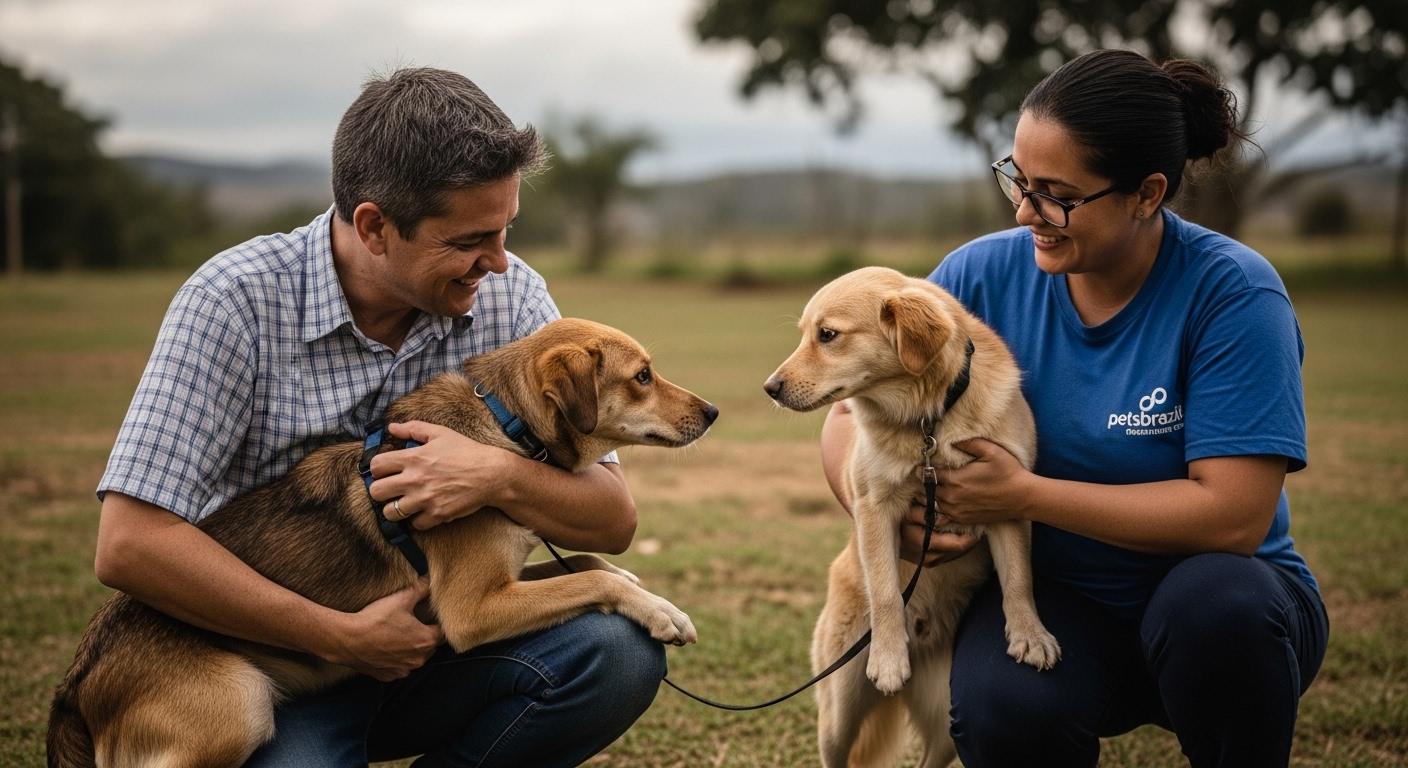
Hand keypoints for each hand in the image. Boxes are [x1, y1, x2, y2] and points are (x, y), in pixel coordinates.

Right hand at [324, 579, 444, 680]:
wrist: (347, 640)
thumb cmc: (375, 620)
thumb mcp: (401, 598)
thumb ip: (421, 588)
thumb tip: (432, 579)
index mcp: (426, 641)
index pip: (443, 632)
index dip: (437, 622)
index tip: (430, 616)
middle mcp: (418, 659)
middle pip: (430, 646)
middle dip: (425, 634)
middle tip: (414, 622)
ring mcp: (403, 670)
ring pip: (415, 658)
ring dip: (411, 648)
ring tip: (398, 634)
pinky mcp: (388, 676)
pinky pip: (399, 667)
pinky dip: (396, 659)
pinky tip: (386, 647)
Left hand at [369, 420, 512, 530]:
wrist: (491, 473)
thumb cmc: (466, 451)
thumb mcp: (440, 433)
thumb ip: (413, 429)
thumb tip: (392, 427)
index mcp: (413, 457)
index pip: (375, 466)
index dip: (377, 469)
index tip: (385, 471)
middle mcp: (414, 480)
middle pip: (376, 492)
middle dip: (380, 490)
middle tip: (391, 489)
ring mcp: (425, 499)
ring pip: (390, 512)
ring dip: (394, 508)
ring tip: (402, 503)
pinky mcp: (436, 515)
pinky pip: (414, 524)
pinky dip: (416, 520)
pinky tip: (422, 511)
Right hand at [899, 500, 982, 565]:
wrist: (880, 536)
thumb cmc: (896, 519)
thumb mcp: (908, 512)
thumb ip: (925, 513)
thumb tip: (945, 518)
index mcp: (926, 544)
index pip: (959, 544)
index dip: (972, 534)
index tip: (978, 522)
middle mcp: (930, 557)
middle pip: (962, 550)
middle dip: (971, 537)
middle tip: (977, 522)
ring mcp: (929, 561)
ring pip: (957, 553)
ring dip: (965, 541)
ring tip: (969, 527)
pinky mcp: (929, 562)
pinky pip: (950, 554)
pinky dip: (956, 545)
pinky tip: (957, 534)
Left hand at [934, 438, 1030, 525]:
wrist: (1022, 498)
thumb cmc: (1008, 472)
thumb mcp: (991, 451)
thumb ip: (969, 443)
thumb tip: (951, 439)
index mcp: (955, 479)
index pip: (928, 473)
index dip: (925, 467)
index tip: (925, 462)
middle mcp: (952, 497)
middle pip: (928, 489)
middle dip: (925, 481)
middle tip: (924, 474)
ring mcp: (957, 511)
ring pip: (932, 503)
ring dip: (930, 495)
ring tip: (931, 486)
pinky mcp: (963, 520)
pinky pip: (942, 516)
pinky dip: (938, 509)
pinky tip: (942, 502)